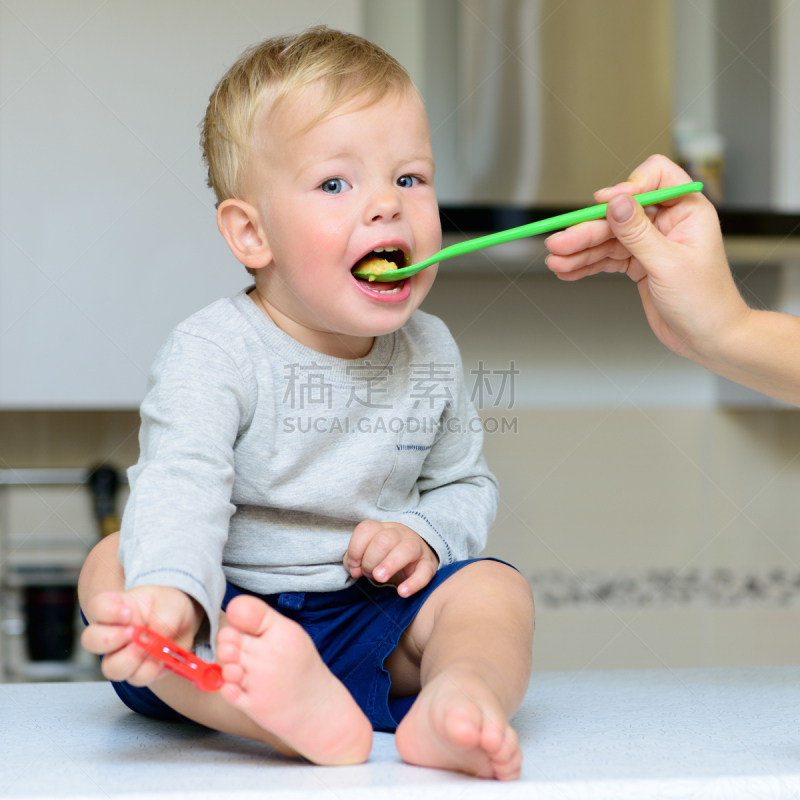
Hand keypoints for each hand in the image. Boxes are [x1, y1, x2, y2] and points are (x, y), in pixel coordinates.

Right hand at [81, 585, 202, 686]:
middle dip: (110, 640)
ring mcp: (120, 655)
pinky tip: (161, 659)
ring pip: (109, 667)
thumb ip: (166, 616)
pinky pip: (134, 678)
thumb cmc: (171, 610)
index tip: (127, 613)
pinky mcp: (134, 672)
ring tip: (150, 649)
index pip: (97, 606)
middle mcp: (112, 632)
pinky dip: (150, 670)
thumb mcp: (174, 604)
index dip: (106, 612)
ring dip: (131, 660)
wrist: (183, 629)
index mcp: (118, 607)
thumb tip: (157, 633)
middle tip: (133, 634)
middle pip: (90, 640)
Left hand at [344, 520, 438, 596]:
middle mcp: (400, 534)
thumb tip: (355, 570)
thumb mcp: (368, 555)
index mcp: (383, 529)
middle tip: (370, 574)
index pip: (367, 529)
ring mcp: (417, 547)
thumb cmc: (386, 558)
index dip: (355, 548)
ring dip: (389, 564)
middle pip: (384, 540)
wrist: (418, 560)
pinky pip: (425, 571)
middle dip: (370, 560)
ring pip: (406, 549)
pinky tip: (402, 592)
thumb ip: (354, 561)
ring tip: (379, 578)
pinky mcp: (429, 565)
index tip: (354, 565)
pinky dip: (414, 582)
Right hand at [544, 154, 748, 362]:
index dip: (627, 187)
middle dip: (588, 229)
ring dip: (580, 250)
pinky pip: (607, 258)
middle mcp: (667, 222)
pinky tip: (568, 271)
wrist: (708, 338)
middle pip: (619, 214)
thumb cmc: (705, 302)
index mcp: (687, 210)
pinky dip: (587, 264)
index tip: (602, 203)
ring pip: (608, 238)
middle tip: (559, 242)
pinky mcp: (639, 264)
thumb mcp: (668, 264)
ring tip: (557, 262)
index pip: (654, 178)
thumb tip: (615, 202)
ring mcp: (651, 243)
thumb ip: (638, 233)